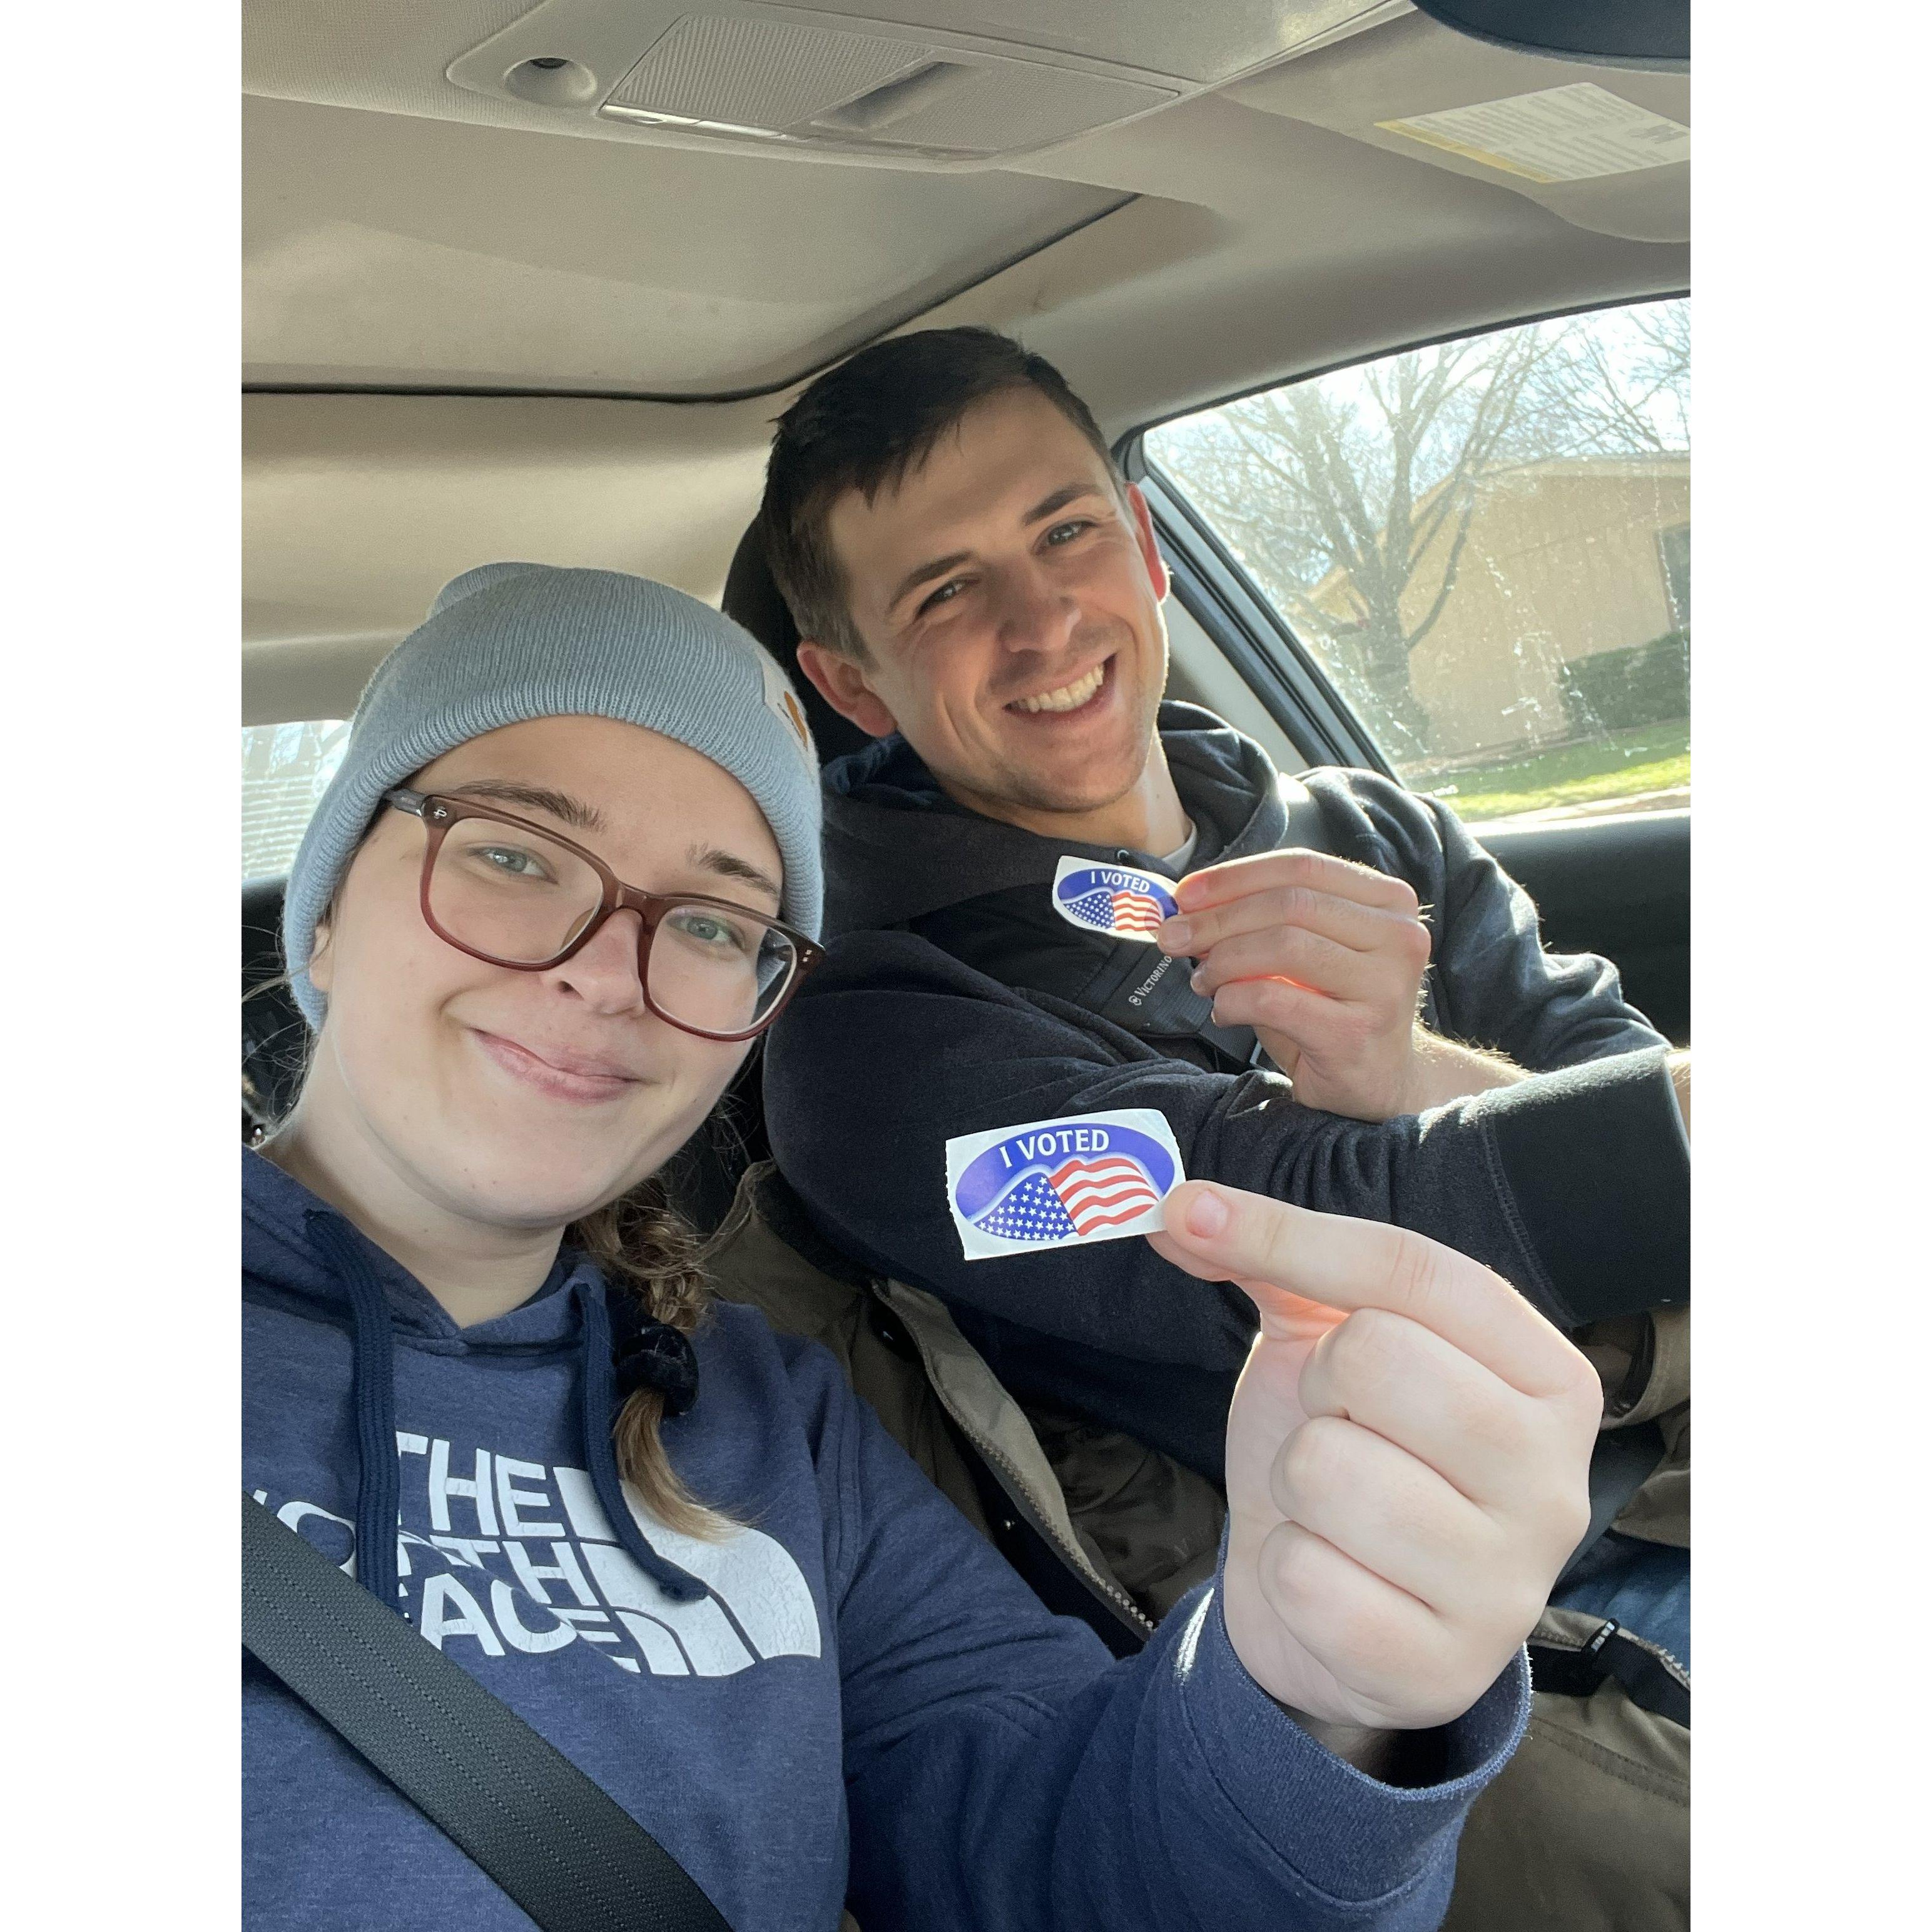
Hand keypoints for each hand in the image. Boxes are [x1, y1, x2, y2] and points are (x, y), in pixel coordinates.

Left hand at [1148, 1180, 1599, 1732]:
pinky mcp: (1444, 1669)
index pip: (1413, 1267)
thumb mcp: (1322, 1343)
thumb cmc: (1348, 1450)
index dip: (1289, 1233)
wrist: (1335, 1613)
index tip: (1191, 1211)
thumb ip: (1269, 1259)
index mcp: (1548, 1377)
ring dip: (1294, 1484)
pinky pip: (1305, 1576)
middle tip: (1333, 1424)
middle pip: (1377, 1356)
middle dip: (1315, 1387)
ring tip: (1331, 1508)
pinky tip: (1328, 1578)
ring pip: (1327, 1468)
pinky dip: (1285, 1569)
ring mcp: (1510, 1584)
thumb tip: (1175, 1204)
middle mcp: (1555, 1478)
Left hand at [1159, 851, 1434, 1118]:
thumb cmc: (1335, 1011)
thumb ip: (1265, 921)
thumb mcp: (1309, 953)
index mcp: (1389, 903)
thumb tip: (1191, 907)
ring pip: (1282, 946)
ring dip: (1224, 960)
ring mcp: (1384, 986)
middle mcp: (1399, 937)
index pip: (1302, 866)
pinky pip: (1274, 999)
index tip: (1186, 895)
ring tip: (1203, 979)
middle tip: (1173, 936)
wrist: (1380, 1082)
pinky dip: (1233, 1000)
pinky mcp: (1355, 1033)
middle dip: (1217, 918)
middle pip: (1289, 904)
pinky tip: (1223, 1010)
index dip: (1235, 876)